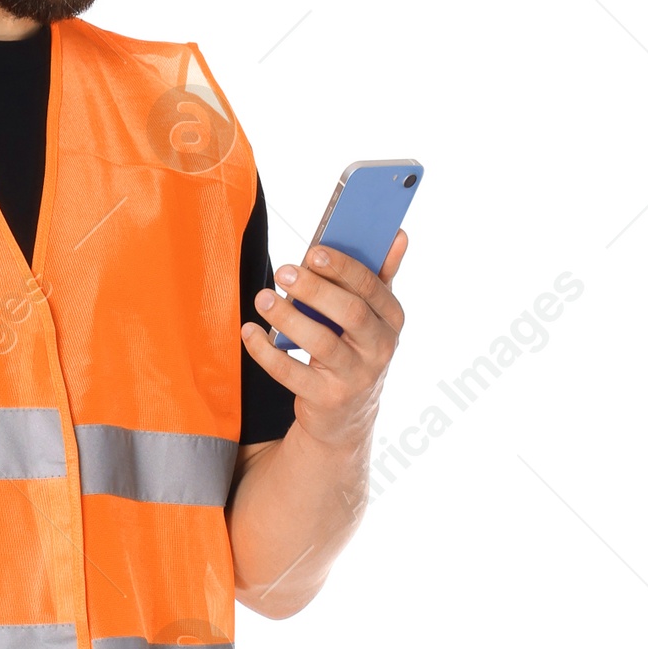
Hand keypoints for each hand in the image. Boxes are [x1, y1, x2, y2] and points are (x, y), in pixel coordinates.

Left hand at [242, 233, 406, 446]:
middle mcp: (380, 349)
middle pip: (350, 313)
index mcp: (392, 320)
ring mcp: (355, 377)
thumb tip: (397, 234)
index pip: (371, 288)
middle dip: (315, 289)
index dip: (342, 268)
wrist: (347, 414)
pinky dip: (266, 352)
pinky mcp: (326, 398)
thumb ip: (381, 276)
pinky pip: (292, 373)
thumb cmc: (354, 349)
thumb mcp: (374, 316)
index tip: (313, 251)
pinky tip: (250, 332)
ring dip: (288, 317)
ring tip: (263, 298)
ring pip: (321, 343)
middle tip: (283, 272)